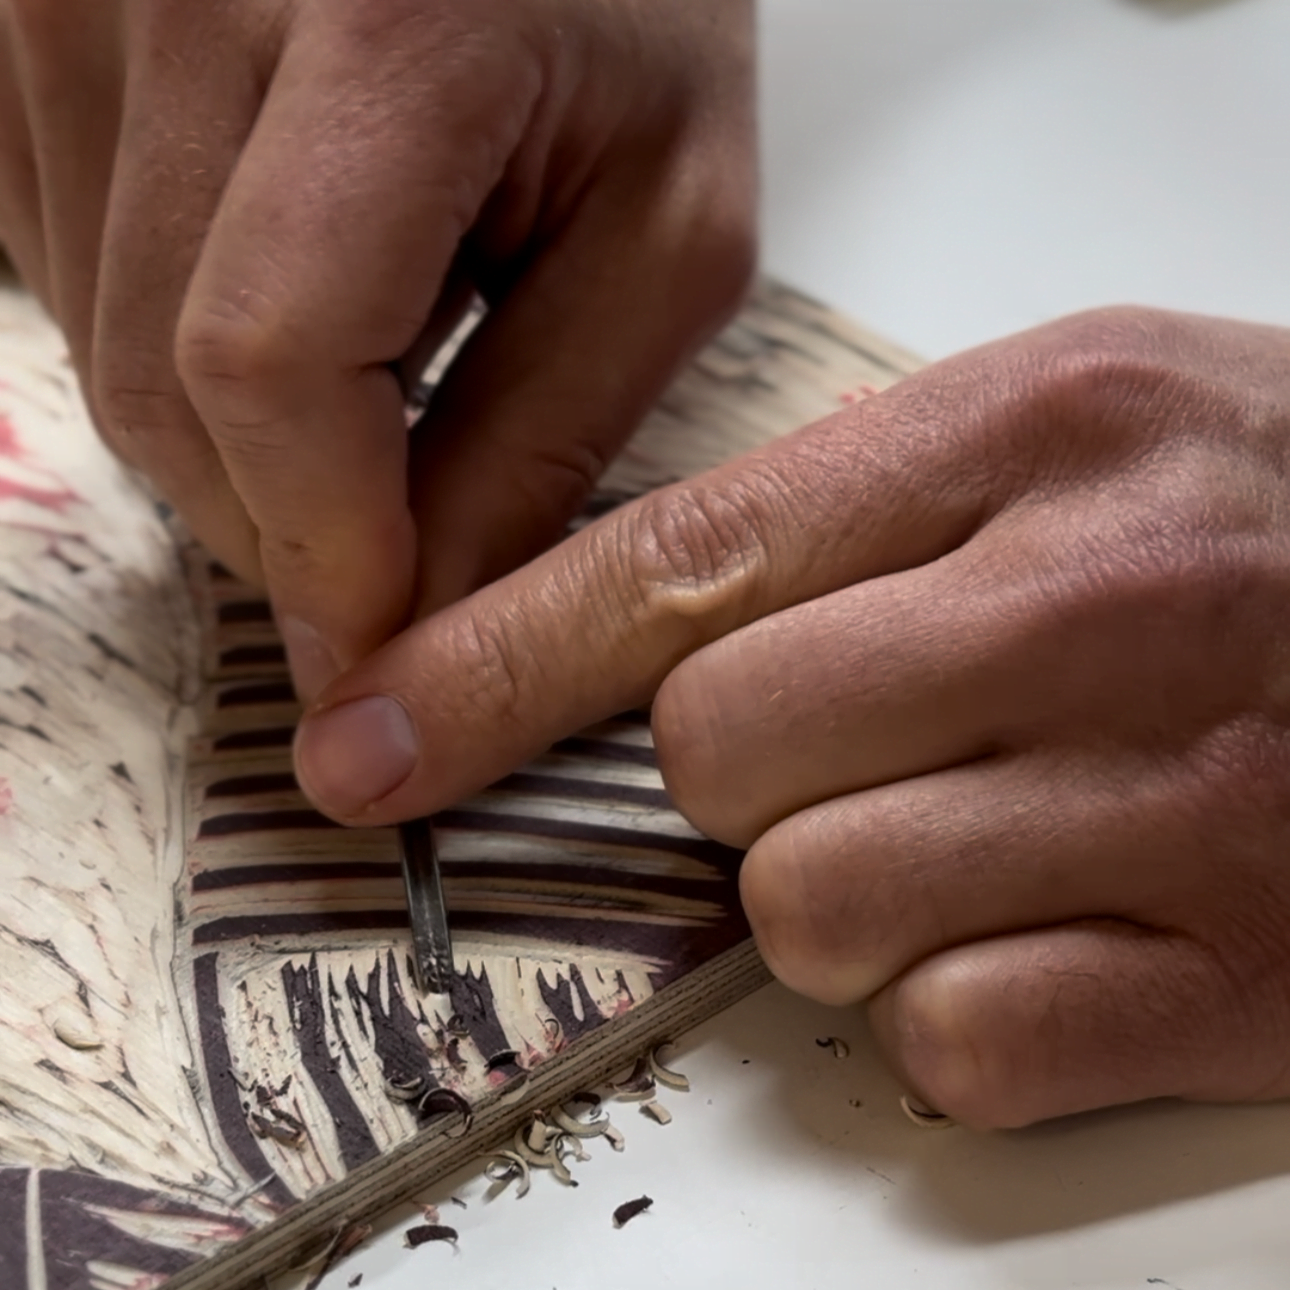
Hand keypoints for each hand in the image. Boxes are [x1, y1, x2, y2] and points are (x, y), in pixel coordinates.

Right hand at [0, 0, 754, 697]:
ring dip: (240, 445)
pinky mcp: (31, 32)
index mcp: (383, 25)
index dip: (323, 548)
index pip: (267, 365)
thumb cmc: (641, 20)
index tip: (383, 646)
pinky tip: (291, 314)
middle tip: (394, 551)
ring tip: (374, 385)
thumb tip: (412, 631)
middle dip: (283, 524)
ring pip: (101, 348)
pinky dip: (174, 355)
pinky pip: (63, 274)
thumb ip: (539, 441)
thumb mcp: (664, 236)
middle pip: (162, 382)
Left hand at [292, 306, 1289, 1127]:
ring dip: (850, 898)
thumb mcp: (1065, 437)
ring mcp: (1187, 800)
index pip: (674, 565)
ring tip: (976, 828)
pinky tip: (1057, 922)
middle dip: (739, 780)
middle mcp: (1109, 604)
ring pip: (817, 913)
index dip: (490, 666)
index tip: (376, 741)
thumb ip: (846, 527)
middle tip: (850, 745)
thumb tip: (632, 649)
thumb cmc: (1263, 515)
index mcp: (1039, 433)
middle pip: (721, 756)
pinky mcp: (1243, 974)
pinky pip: (957, 1044)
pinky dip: (964, 1007)